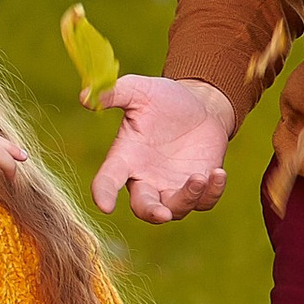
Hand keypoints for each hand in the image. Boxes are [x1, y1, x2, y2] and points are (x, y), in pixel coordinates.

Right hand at [92, 74, 235, 225]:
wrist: (200, 104)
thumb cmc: (164, 98)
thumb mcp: (139, 91)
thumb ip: (115, 94)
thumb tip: (84, 97)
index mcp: (126, 158)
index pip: (107, 180)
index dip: (103, 194)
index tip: (105, 205)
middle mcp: (146, 179)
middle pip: (143, 207)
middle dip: (151, 212)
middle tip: (162, 213)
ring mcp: (173, 187)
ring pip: (176, 209)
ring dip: (187, 198)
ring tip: (200, 176)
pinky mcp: (199, 188)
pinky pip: (204, 202)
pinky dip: (212, 193)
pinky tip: (218, 173)